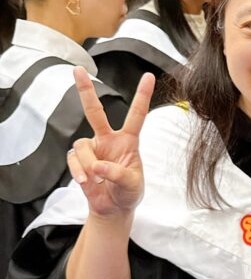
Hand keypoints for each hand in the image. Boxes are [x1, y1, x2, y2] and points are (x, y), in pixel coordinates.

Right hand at [67, 67, 154, 217]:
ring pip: (81, 145)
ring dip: (88, 164)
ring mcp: (92, 148)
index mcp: (128, 140)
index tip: (148, 76)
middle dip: (85, 90)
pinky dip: (78, 171)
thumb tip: (98, 166)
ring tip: (97, 179)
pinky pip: (73, 159)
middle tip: (77, 70)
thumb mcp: (132, 185)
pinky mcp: (79, 160)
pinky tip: (85, 181)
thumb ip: (119, 174)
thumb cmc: (128, 192)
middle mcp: (108, 139)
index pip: (137, 115)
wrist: (113, 208)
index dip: (142, 96)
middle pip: (95, 111)